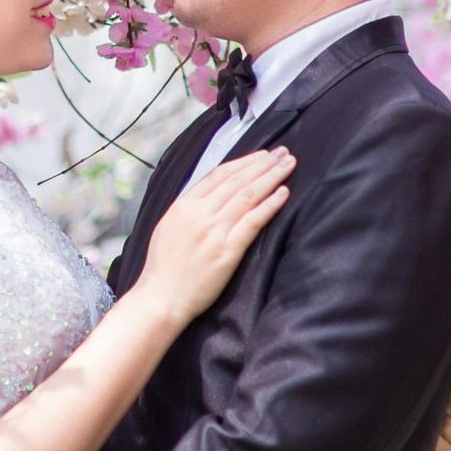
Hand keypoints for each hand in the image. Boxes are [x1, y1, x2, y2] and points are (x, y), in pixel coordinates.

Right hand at [138, 147, 292, 323]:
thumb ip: (189, 208)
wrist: (161, 297)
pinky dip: (269, 205)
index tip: (261, 155)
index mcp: (184, 205)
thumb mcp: (168, 226)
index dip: (243, 162)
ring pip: (248, 196)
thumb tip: (210, 194)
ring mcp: (214, 231)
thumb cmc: (164, 267)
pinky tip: (283, 193)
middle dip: (262, 164)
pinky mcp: (227, 251)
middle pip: (237, 180)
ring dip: (271, 177)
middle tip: (282, 153)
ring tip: (288, 166)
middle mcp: (199, 214)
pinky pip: (253, 222)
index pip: (218, 174)